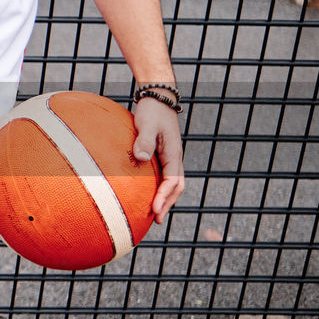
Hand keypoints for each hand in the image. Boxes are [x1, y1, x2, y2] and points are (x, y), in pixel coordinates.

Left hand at [132, 97, 184, 223]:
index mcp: (174, 154)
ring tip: (154, 213)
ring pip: (171, 183)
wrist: (157, 99)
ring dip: (165, 198)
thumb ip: (145, 140)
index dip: (164, 196)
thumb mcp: (147, 124)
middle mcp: (174, 158)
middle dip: (168, 203)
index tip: (155, 209)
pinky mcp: (161, 155)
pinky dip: (159, 188)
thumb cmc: (152, 111)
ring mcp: (169, 157)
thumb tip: (142, 158)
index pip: (173, 181)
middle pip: (176, 187)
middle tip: (158, 220)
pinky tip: (147, 194)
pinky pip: (163, 176)